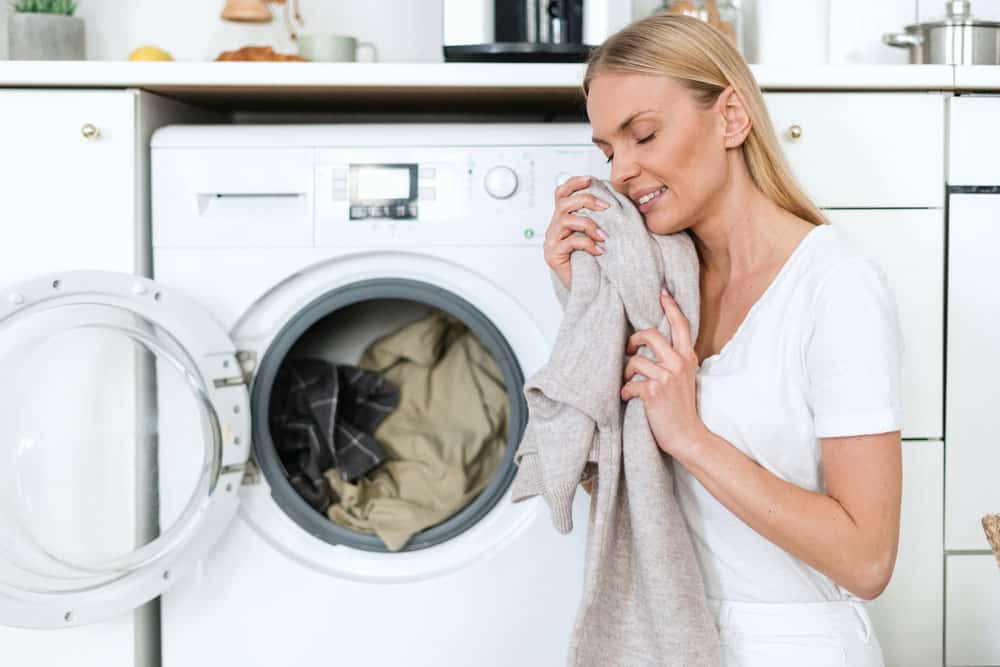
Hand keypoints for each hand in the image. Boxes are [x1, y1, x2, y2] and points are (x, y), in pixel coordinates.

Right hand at [543, 175, 609, 288]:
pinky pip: (570, 242)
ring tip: (604, 235)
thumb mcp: (598, 235)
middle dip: (586, 200)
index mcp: (563, 220)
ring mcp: (551, 241)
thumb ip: (600, 218)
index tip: (590, 179)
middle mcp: (554, 228)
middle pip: (563, 203)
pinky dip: (588, 243)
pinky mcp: (553, 255)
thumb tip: (615, 199)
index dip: (574, 183)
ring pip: (565, 220)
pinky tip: (600, 250)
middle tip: (606, 207)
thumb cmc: (596, 263)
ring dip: (589, 224)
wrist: (590, 290)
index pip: (561, 194)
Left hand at [620, 288, 706, 459]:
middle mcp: (678, 363)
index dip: (670, 306)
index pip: (680, 324)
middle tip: (629, 348)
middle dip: (633, 339)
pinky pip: (629, 383)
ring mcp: (666, 377)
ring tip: (629, 381)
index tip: (661, 292)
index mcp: (687, 357)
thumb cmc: (681, 406)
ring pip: (635, 360)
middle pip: (650, 334)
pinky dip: (625, 392)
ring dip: (626, 372)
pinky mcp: (653, 392)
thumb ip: (674, 358)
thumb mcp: (685, 376)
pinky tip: (629, 398)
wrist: (687, 435)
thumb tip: (652, 342)